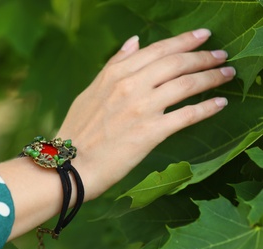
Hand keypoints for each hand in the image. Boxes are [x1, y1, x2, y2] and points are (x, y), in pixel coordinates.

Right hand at [57, 29, 234, 199]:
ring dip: (211, 77)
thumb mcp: (91, 91)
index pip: (157, 49)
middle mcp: (130, 86)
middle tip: (221, 54)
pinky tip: (220, 103)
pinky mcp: (151, 132)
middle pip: (176, 63)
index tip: (202, 35)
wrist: (71, 163)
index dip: (184, 40)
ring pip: (185, 84)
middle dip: (204, 56)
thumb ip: (113, 65)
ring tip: (227, 74)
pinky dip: (207, 107)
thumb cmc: (78, 129)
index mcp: (115, 74)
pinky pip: (187, 115)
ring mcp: (142, 108)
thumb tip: (135, 41)